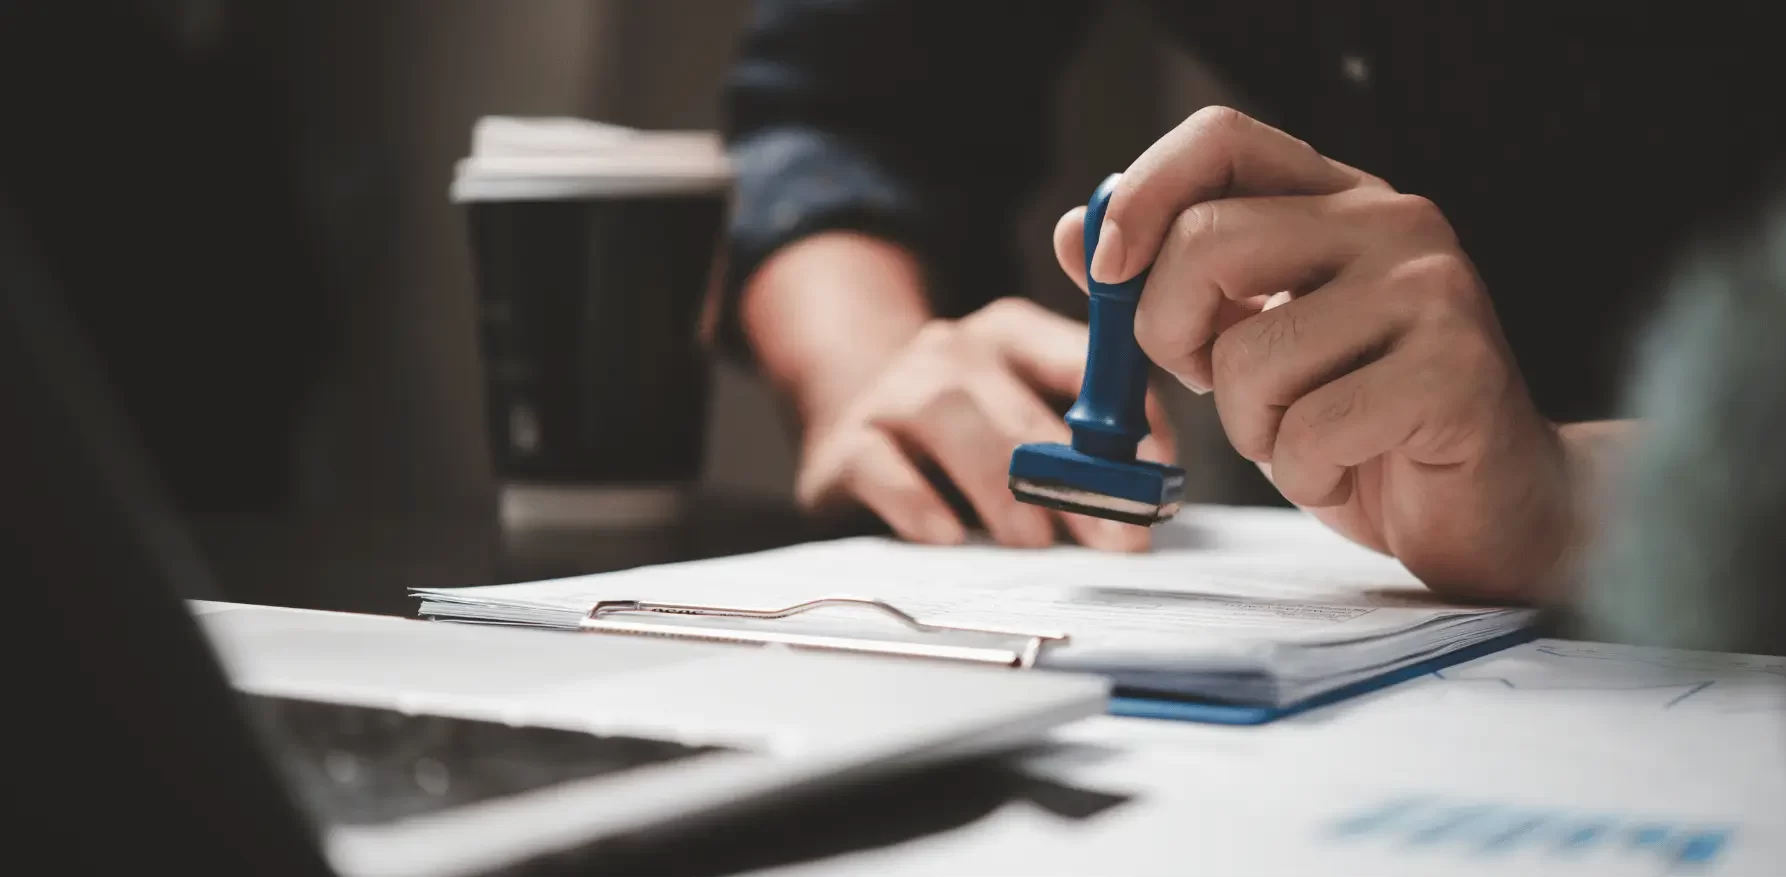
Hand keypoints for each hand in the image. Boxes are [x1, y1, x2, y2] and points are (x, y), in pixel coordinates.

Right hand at [795, 297, 1174, 550]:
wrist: (847, 418)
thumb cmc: (963, 434)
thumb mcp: (1025, 418)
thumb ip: (1085, 444)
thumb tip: (1151, 496)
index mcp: (1012, 334)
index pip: (1086, 364)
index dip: (1130, 423)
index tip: (1158, 481)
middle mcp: (953, 351)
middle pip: (1022, 408)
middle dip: (1077, 479)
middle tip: (1114, 537)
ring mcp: (895, 391)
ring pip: (951, 420)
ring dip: (1001, 485)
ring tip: (1035, 543)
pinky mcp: (846, 443)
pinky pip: (879, 465)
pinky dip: (915, 500)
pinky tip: (948, 536)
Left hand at [1054, 107, 1571, 599]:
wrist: (1490, 506)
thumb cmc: (1362, 424)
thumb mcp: (1250, 343)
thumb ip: (1173, 285)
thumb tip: (1076, 233)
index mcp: (1339, 199)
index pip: (1220, 138)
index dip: (1140, 195)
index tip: (1106, 270)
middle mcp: (1393, 224)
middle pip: (1208, 242)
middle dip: (1172, 335)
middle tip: (1211, 381)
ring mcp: (1433, 293)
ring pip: (1249, 354)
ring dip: (1251, 426)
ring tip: (1309, 434)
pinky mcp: (1455, 373)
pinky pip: (1309, 429)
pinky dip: (1304, 472)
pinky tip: (1349, 467)